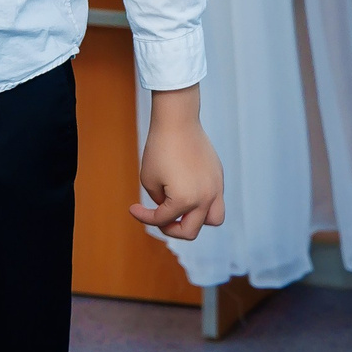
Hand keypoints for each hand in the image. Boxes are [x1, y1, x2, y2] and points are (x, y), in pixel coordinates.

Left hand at [131, 85, 225, 238]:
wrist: (178, 121)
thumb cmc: (160, 147)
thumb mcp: (148, 179)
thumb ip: (159, 202)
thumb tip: (169, 209)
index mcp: (184, 200)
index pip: (162, 220)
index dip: (144, 217)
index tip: (132, 208)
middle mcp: (204, 198)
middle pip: (190, 231)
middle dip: (171, 228)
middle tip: (158, 218)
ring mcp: (215, 188)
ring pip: (213, 220)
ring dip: (196, 221)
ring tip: (181, 212)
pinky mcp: (219, 178)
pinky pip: (216, 201)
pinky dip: (203, 205)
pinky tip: (187, 194)